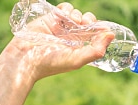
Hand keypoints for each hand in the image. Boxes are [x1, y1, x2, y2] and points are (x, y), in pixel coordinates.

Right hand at [0, 2, 114, 82]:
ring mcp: (61, 27)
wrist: (26, 58)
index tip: (103, 28)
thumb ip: (95, 50)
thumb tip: (111, 35)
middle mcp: (71, 37)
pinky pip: (64, 8)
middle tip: (84, 23)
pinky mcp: (50, 19)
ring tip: (72, 22)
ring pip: (76, 14)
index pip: (95, 35)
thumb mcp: (77, 59)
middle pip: (87, 22)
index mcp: (79, 48)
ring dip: (77, 14)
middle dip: (89, 19)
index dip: (100, 30)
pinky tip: (64, 16)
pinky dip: (67, 9)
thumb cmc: (52, 63)